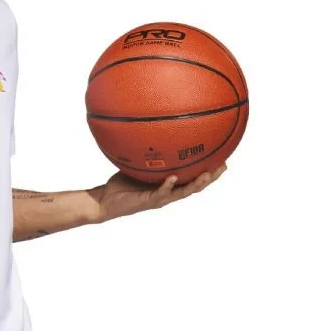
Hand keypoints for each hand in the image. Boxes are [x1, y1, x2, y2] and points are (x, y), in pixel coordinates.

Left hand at [87, 162, 227, 222]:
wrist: (106, 201)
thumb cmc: (122, 183)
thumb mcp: (137, 164)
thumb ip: (147, 152)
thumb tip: (151, 129)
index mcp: (169, 184)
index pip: (193, 177)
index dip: (209, 170)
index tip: (224, 157)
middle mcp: (168, 192)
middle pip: (196, 186)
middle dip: (211, 177)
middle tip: (224, 165)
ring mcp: (159, 198)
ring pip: (183, 192)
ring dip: (196, 183)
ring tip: (207, 174)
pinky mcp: (148, 201)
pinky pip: (160, 193)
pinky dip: (167, 186)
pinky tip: (173, 178)